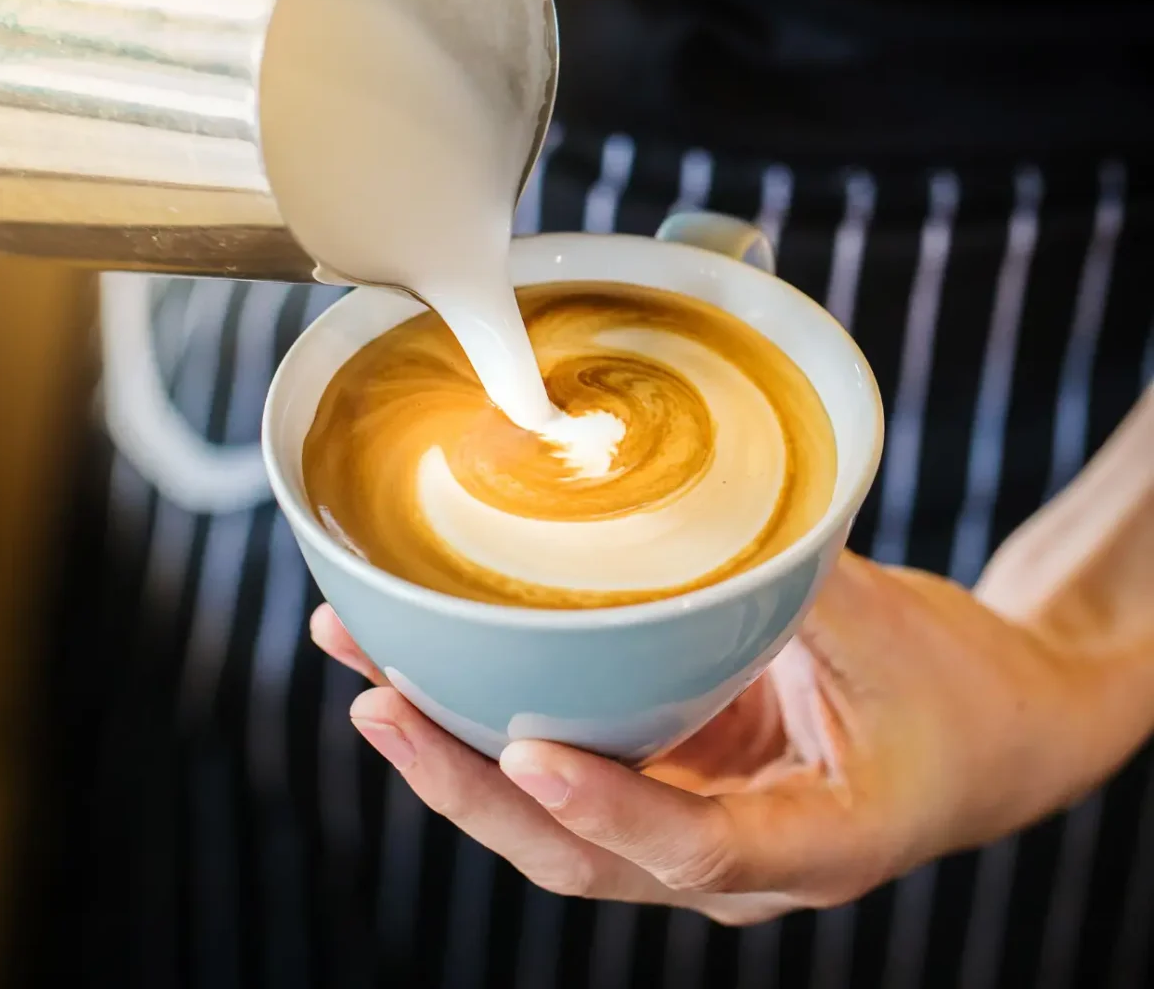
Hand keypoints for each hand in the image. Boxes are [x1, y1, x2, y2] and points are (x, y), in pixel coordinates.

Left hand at [311, 553, 1129, 924]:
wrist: (993, 732)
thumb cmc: (961, 695)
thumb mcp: (897, 632)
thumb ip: (800, 580)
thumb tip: (697, 505)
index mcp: (815, 843)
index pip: (696, 847)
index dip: (609, 811)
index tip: (529, 757)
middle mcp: (735, 857)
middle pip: (583, 853)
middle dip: (472, 786)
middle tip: (382, 703)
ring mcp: (693, 824)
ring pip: (556, 822)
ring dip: (457, 753)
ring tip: (369, 669)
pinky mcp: (671, 781)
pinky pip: (572, 771)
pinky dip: (495, 725)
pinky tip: (434, 668)